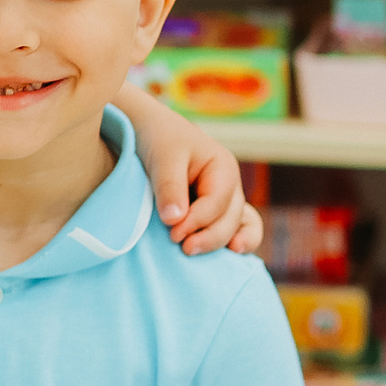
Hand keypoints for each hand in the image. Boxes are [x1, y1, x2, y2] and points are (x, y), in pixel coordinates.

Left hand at [120, 82, 263, 256]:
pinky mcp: (214, 212)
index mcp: (223, 168)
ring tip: (196, 252)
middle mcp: (230, 187)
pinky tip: (230, 254)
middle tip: (181, 248)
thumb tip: (175, 220)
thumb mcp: (162, 156)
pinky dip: (233, 241)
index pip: (216, 203)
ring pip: (237, 228)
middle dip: (208, 237)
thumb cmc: (159, 139)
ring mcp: (225, 201)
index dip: (197, 221)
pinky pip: (236, 230)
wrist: (149, 130)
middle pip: (230, 220)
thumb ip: (169, 186)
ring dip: (218, 243)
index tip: (172, 232)